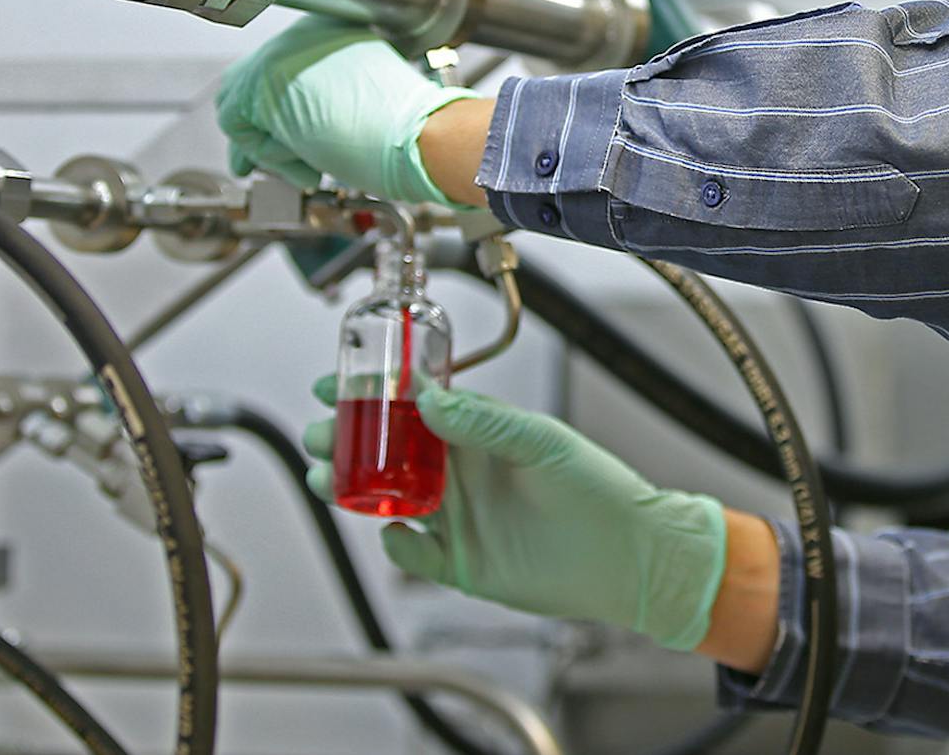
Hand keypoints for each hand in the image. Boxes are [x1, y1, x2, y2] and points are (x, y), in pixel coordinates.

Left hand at [215, 17, 476, 204]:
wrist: (420, 134)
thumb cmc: (408, 128)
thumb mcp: (361, 103)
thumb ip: (323, 101)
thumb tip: (286, 126)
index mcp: (331, 31)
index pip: (281, 72)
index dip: (277, 114)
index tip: (286, 141)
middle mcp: (302, 33)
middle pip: (251, 84)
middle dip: (260, 130)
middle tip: (279, 161)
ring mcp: (281, 52)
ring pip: (242, 104)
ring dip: (268, 143)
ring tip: (311, 165)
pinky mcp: (263, 80)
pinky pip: (238, 124)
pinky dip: (268, 153)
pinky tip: (309, 162)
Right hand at [302, 375, 727, 651]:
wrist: (628, 557)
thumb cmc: (598, 489)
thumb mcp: (542, 442)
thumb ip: (485, 422)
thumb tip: (429, 397)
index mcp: (478, 434)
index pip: (414, 408)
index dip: (373, 394)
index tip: (334, 383)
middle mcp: (462, 472)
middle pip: (388, 452)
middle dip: (348, 440)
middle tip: (320, 433)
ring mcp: (458, 518)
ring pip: (389, 499)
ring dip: (353, 488)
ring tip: (327, 478)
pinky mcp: (460, 563)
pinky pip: (413, 555)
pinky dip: (397, 545)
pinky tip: (395, 533)